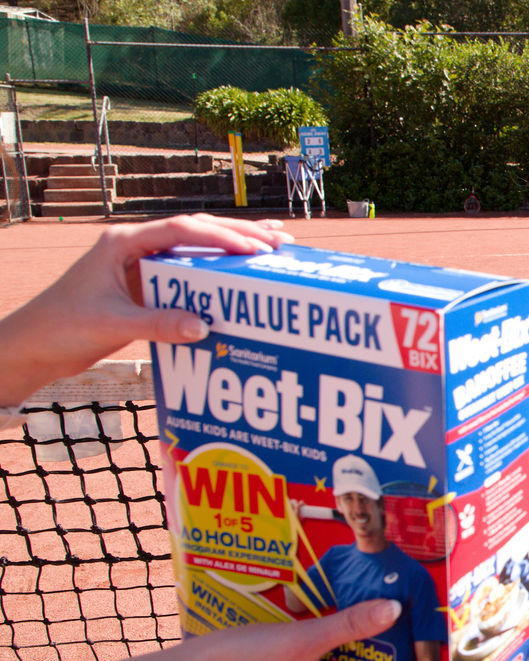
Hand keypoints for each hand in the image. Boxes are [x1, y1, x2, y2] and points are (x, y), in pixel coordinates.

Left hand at [0, 214, 292, 401]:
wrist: (34, 345)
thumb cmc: (61, 327)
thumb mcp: (112, 324)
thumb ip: (158, 322)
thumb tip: (204, 326)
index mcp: (123, 243)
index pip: (181, 230)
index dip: (221, 236)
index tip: (254, 247)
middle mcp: (134, 246)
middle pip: (195, 232)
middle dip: (239, 234)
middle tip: (279, 241)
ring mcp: (141, 264)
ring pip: (195, 247)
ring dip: (232, 246)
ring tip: (272, 245)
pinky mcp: (146, 284)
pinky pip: (188, 271)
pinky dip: (216, 269)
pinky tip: (239, 274)